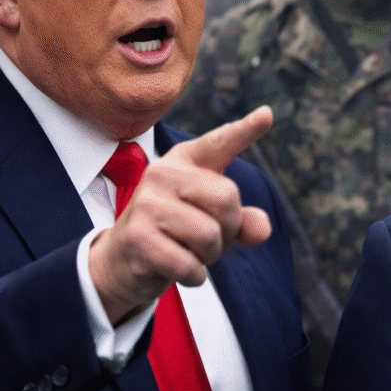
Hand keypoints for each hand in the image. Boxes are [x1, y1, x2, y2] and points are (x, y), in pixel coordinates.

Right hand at [88, 106, 272, 324]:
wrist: (123, 259)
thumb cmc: (176, 231)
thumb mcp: (213, 220)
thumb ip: (243, 221)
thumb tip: (261, 230)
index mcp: (185, 160)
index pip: (220, 143)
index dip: (246, 130)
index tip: (267, 115)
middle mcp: (163, 173)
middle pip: (227, 199)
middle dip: (229, 229)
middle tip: (209, 240)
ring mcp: (146, 203)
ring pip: (210, 235)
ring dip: (210, 256)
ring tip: (190, 252)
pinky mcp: (138, 237)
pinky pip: (190, 264)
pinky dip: (194, 275)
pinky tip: (179, 269)